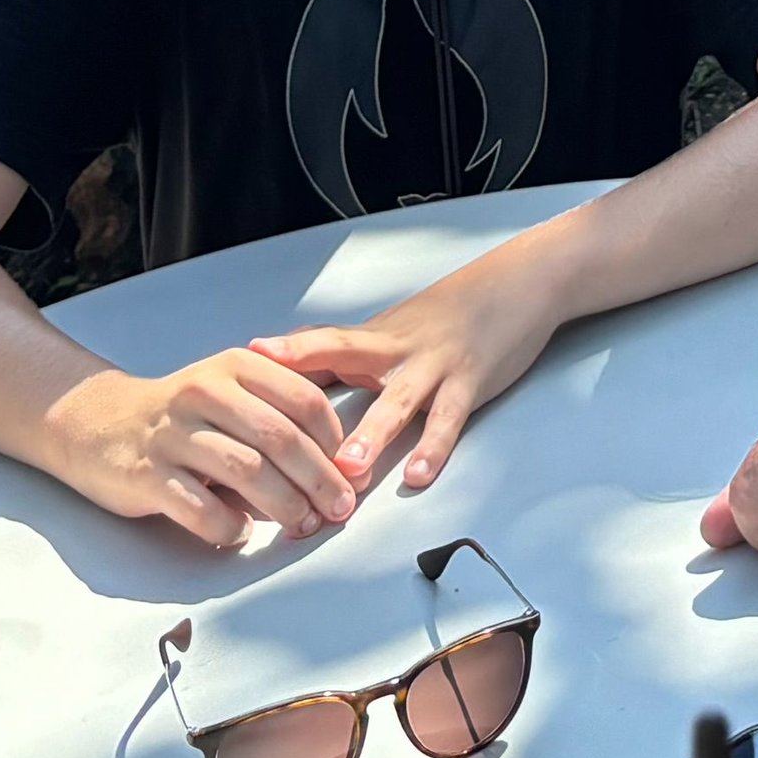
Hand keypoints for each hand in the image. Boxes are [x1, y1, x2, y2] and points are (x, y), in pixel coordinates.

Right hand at [36, 345, 367, 546]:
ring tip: (302, 526)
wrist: (100, 424)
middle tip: (339, 510)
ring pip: (247, 472)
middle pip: (281, 438)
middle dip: (320, 479)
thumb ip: (276, 414)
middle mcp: (207, 392)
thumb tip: (336, 465)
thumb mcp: (230, 390)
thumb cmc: (183, 414)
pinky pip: (201, 508)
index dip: (335, 442)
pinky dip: (229, 526)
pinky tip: (241, 532)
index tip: (350, 474)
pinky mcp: (148, 475)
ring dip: (285, 506)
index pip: (304, 401)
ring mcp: (175, 434)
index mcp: (236, 367)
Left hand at [248, 237, 569, 502]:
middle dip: (311, 399)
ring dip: (372, 435)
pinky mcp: (470, 381)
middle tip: (276, 429)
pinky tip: (419, 475)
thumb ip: (351, 350)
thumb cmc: (454, 311)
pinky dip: (434, 447)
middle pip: (346, 364)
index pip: (320, 345)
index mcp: (376, 337)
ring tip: (349, 470)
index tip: (238, 365)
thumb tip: (296, 364)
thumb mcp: (398, 326)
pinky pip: (449, 418)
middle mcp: (397, 348)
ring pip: (398, 400)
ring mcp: (434, 365)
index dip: (282, 354)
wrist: (518, 281)